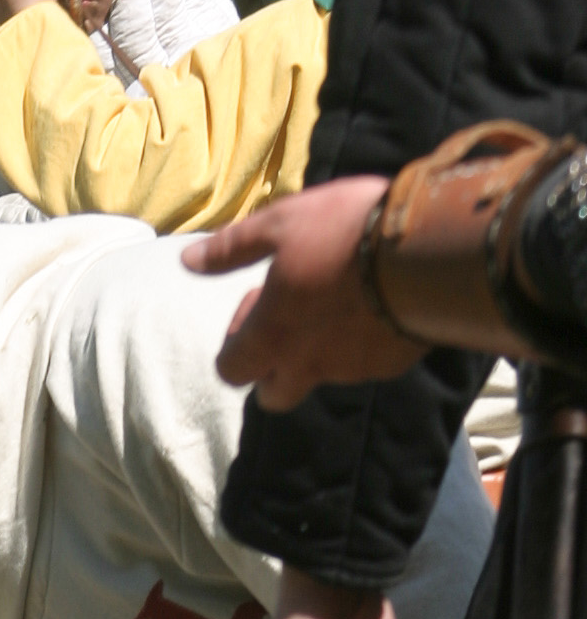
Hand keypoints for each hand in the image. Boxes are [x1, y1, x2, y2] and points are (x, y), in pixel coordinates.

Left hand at [182, 178, 416, 407]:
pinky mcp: (390, 365)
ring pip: (322, 375)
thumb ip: (233, 250)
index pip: (230, 371)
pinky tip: (378, 300)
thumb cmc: (346, 232)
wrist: (430, 251)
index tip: (256, 304)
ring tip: (342, 295)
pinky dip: (363, 340)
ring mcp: (350, 370)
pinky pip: (366, 362)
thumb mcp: (282, 224)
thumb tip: (188, 263)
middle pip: (274, 394)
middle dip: (273, 367)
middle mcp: (306, 366)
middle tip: (293, 318)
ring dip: (321, 348)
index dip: (235, 344)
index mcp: (271, 338)